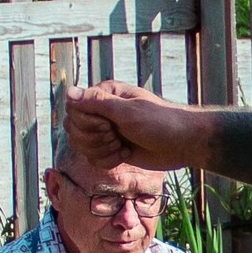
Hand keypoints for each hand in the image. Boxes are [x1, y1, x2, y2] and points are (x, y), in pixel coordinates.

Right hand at [64, 82, 202, 171]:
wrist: (182, 144)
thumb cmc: (160, 123)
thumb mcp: (128, 111)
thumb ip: (97, 103)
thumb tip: (69, 91)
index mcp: (104, 95)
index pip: (74, 110)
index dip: (87, 123)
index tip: (109, 126)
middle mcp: (102, 111)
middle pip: (74, 129)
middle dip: (95, 140)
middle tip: (118, 137)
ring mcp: (106, 130)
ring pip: (82, 146)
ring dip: (103, 151)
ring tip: (123, 146)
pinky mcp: (111, 148)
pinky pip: (93, 159)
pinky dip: (108, 161)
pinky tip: (126, 155)